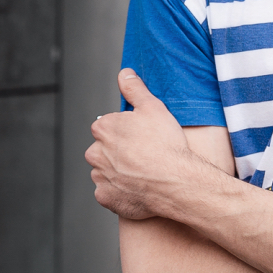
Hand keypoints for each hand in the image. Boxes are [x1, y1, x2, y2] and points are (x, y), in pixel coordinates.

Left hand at [86, 70, 205, 219]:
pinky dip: (120, 192)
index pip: (106, 128)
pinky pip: (109, 193)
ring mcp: (100, 177)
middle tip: (142, 157)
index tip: (140, 138)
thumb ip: (134, 89)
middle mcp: (95, 153)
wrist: (176, 182)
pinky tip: (138, 188)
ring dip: (118, 173)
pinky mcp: (106, 198)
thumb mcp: (153, 107)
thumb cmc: (166, 145)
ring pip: (105, 172)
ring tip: (143, 174)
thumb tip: (124, 73)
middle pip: (103, 150)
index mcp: (103, 129)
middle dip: (117, 153)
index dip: (125, 133)